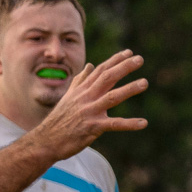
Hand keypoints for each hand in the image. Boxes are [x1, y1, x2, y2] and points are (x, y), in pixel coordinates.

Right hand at [28, 50, 148, 157]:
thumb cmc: (60, 118)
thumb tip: (89, 65)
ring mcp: (90, 111)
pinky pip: (114, 124)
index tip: (129, 52)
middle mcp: (86, 97)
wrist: (47, 139)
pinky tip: (143, 123)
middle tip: (140, 59)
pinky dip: (129, 124)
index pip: (101, 70)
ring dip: (129, 89)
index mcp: (82, 89)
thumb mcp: (69, 96)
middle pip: (107, 78)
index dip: (115, 60)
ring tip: (145, 82)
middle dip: (124, 67)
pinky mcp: (93, 127)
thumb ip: (81, 81)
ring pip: (112, 97)